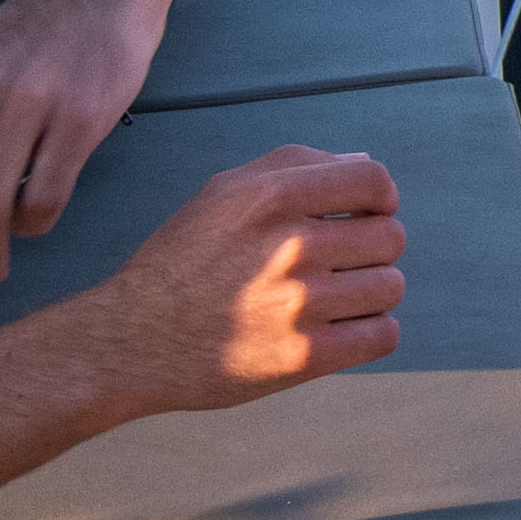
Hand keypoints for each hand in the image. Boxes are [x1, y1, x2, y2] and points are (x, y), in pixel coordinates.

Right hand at [77, 141, 405, 408]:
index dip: (380, 197)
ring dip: (370, 293)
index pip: (373, 180)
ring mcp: (300, 304)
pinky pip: (382, 335)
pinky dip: (369, 332)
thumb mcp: (222, 193)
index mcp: (272, 197)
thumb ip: (293, 166)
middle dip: (371, 249)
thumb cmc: (179, 263)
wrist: (130, 341)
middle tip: (337, 265)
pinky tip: (338, 329)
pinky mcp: (305, 356)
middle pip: (390, 236)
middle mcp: (290, 246)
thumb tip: (362, 163)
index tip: (367, 214)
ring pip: (390, 286)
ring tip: (331, 299)